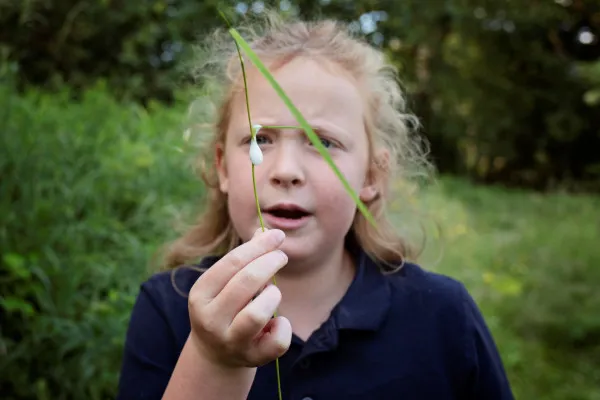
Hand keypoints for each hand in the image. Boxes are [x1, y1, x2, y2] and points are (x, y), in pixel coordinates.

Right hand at [187, 228, 290, 369]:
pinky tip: (279, 322)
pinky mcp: (251, 358)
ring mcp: (230, 341)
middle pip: (246, 283)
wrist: (216, 353)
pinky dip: (284, 327)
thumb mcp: (227, 281)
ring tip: (274, 293)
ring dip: (273, 296)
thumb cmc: (226, 305)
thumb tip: (265, 231)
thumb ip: (245, 257)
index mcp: (200, 294)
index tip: (278, 236)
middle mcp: (210, 319)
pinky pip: (276, 342)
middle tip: (282, 256)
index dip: (259, 246)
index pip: (232, 262)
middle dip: (270, 263)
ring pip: (256, 315)